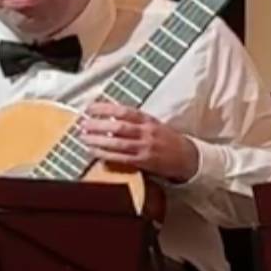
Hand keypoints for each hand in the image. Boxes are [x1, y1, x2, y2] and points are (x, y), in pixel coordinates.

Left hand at [74, 99, 199, 183]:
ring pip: (117, 143)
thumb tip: (108, 117)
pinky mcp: (144, 162)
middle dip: (98, 125)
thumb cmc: (167, 140)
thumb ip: (135, 121)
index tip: (90, 108)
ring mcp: (145, 147)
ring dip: (98, 140)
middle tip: (83, 124)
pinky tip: (94, 152)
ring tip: (83, 138)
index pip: (123, 111)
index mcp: (148, 120)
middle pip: (118, 126)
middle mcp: (147, 132)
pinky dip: (105, 154)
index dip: (105, 108)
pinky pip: (121, 158)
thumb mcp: (154, 124)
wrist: (187, 157)